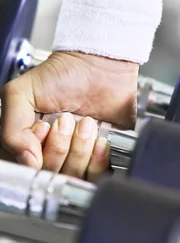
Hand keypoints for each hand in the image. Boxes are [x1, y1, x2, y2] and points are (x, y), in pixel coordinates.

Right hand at [1, 51, 138, 179]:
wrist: (104, 66)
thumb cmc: (65, 73)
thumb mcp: (22, 92)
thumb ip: (12, 128)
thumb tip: (26, 160)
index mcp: (25, 138)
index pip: (20, 166)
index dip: (31, 152)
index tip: (43, 128)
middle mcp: (48, 151)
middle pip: (47, 173)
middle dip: (59, 146)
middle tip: (67, 120)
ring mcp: (74, 157)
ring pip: (71, 176)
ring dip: (79, 149)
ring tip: (86, 123)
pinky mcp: (98, 160)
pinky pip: (95, 176)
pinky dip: (97, 159)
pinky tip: (99, 140)